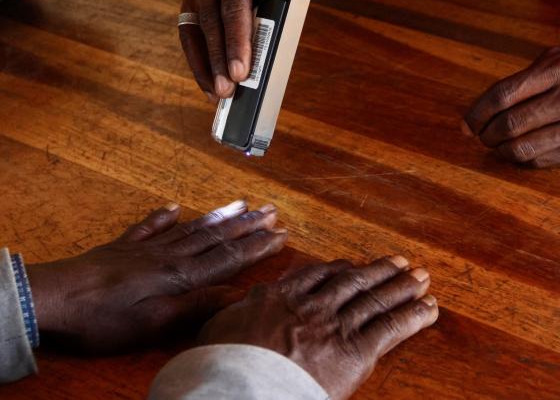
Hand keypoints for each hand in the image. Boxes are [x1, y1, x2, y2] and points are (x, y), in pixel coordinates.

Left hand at [26, 200, 286, 352]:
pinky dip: (165, 216)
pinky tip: (175, 207)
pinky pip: (149, 226)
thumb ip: (194, 305)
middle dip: (246, 225)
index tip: (281, 234)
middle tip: (272, 211)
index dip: (256, 247)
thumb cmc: (102, 319)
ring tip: (240, 203)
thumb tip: (236, 293)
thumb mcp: (151, 323)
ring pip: (189, 228)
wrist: (51, 298)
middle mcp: (166, 255)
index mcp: (177, 275)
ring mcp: (143, 247)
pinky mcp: (121, 247)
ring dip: (217, 216)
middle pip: (213, 237)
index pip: (226, 258)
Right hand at [180, 0, 260, 99]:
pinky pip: (189, 30)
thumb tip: (262, 62)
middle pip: (210, 18)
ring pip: (194, 27)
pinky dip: (199, 57)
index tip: (241, 73)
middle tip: (226, 91)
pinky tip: (207, 80)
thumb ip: (271, 10)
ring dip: (204, 64)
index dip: (237, 42)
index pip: (234, 3)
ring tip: (216, 93)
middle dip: (218, 59)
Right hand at [199, 256, 437, 398]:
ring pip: (375, 299)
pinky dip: (412, 315)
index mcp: (281, 296)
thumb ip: (233, 307)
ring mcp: (335, 325)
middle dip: (378, 271)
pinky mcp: (355, 352)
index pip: (317, 275)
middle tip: (399, 261)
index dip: (339, 269)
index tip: (351, 265)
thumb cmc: (224, 361)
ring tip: (420, 276)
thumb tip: (240, 299)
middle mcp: (313, 304)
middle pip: (353, 282)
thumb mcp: (217, 325)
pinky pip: (391, 328)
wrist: (241, 385)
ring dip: (401, 286)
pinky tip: (429, 307)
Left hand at [463, 47, 559, 167]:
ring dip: (501, 150)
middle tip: (482, 136)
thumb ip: (517, 83)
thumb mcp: (555, 60)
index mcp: (556, 70)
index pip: (502, 95)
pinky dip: (522, 160)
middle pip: (509, 124)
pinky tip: (520, 152)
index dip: (477, 113)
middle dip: (487, 135)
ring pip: (522, 147)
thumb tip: (469, 123)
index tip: (466, 125)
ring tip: (498, 145)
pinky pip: (541, 161)